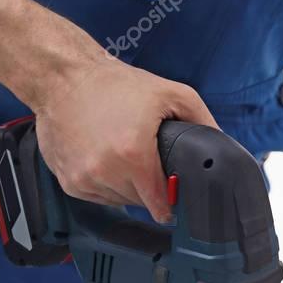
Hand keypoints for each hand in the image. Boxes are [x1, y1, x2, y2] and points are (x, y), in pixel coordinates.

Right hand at [33, 58, 216, 222]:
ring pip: (119, 200)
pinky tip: (105, 157)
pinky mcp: (68, 182)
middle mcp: (105, 172)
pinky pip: (98, 196)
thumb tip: (221, 146)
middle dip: (149, 186)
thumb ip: (202, 121)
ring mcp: (84, 179)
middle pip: (141, 202)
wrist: (61, 77)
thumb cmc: (113, 84)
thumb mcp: (171, 94)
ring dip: (126, 186)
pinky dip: (105, 183)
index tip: (174, 192)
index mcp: (133, 155)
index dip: (171, 200)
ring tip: (123, 153)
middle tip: (146, 158)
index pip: (160, 205)